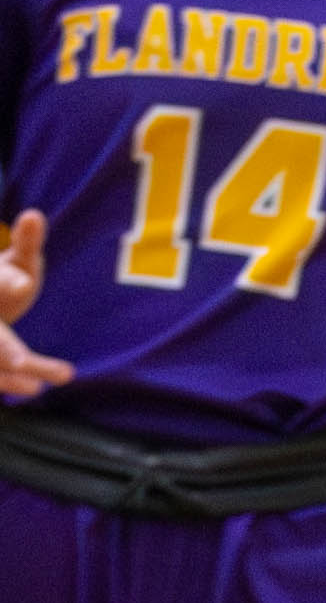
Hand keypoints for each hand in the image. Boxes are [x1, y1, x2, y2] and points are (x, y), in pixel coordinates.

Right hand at [0, 211, 74, 400]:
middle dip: (2, 348)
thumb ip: (27, 243)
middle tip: (23, 361)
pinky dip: (9, 381)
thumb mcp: (16, 261)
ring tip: (44, 380)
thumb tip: (34, 216)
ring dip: (9, 375)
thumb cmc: (3, 278)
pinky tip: (37, 387)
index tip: (25, 285)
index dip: (9, 282)